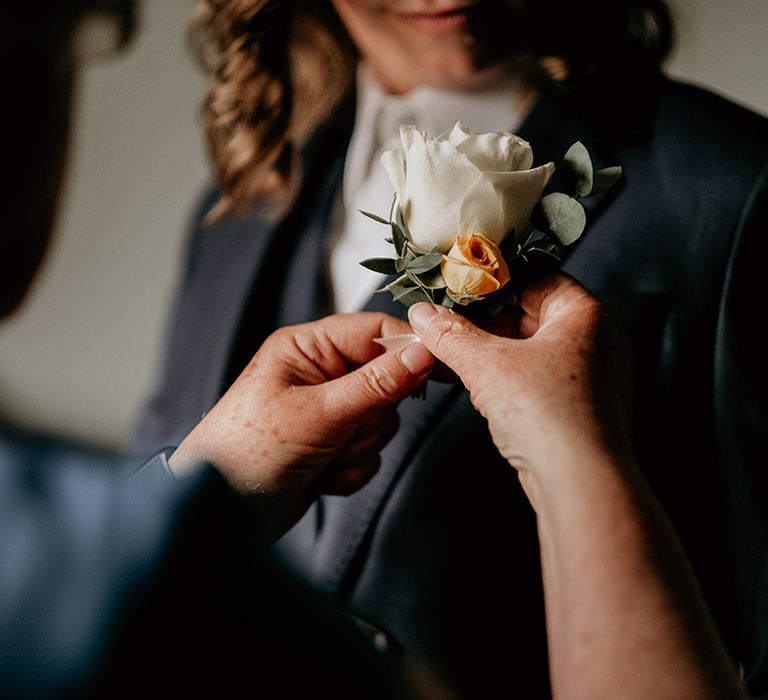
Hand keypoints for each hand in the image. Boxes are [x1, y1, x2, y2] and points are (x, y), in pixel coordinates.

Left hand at [171, 312, 433, 532]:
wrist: (221, 515)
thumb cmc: (248, 451)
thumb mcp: (318, 413)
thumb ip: (376, 384)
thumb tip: (424, 353)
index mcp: (308, 348)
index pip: (375, 330)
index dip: (408, 348)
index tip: (437, 370)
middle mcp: (321, 374)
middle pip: (387, 381)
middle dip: (368, 417)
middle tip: (338, 431)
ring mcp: (329, 412)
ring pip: (381, 423)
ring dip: (357, 449)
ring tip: (320, 457)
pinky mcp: (333, 445)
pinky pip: (370, 453)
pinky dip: (349, 470)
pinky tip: (318, 475)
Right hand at [408, 274, 632, 494]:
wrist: (580, 482)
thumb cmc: (549, 414)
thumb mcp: (487, 365)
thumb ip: (451, 335)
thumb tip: (423, 315)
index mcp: (586, 315)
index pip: (535, 278)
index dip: (493, 284)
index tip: (458, 291)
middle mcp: (598, 341)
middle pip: (532, 315)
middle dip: (488, 323)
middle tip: (451, 327)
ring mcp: (593, 377)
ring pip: (533, 350)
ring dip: (495, 353)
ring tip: (460, 358)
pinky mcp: (582, 409)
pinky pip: (540, 379)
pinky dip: (510, 379)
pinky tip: (484, 388)